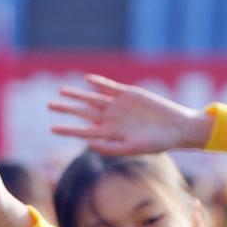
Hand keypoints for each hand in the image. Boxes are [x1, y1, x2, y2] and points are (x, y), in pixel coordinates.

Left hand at [48, 75, 214, 155]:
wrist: (176, 127)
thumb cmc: (156, 143)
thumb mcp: (132, 147)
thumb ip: (109, 147)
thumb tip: (87, 143)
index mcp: (109, 134)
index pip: (83, 131)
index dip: (68, 129)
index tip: (52, 129)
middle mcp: (111, 119)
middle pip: (83, 112)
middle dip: (67, 109)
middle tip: (49, 105)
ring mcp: (119, 105)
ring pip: (93, 98)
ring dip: (78, 94)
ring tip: (61, 91)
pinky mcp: (129, 94)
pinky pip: (110, 87)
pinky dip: (99, 83)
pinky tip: (87, 80)